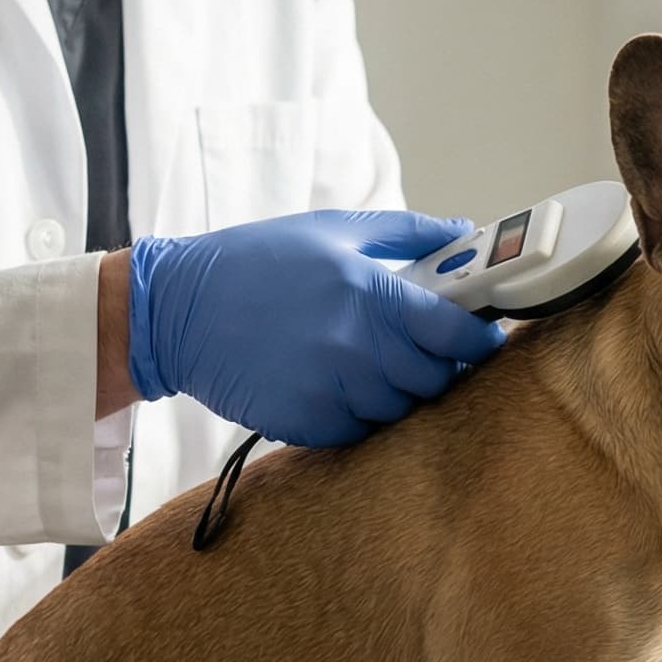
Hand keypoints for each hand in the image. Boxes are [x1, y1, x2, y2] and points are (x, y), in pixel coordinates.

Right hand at [124, 210, 505, 446]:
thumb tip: (466, 233)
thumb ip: (408, 233)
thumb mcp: (333, 230)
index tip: (484, 337)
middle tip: (422, 350)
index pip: (455, 331)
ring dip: (397, 392)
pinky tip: (337, 385)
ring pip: (400, 410)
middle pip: (435, 379)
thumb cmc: (258, 262)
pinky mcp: (305, 422)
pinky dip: (359, 414)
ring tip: (370, 363)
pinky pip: (360, 431)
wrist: (177, 309)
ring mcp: (329, 389)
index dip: (479, 338)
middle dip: (439, 367)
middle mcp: (354, 345)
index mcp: (370, 293)